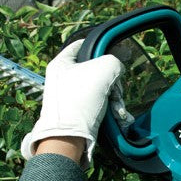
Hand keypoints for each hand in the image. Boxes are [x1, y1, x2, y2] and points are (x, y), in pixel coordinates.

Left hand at [21, 40, 123, 166]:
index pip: (82, 44)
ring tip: (118, 108)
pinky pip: (99, 103)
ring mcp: (72, 95)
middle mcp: (64, 78)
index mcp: (62, 63)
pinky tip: (118, 116)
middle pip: (97, 69)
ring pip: (101, 88)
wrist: (70, 136)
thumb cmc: (81, 99)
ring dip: (115, 97)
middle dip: (112, 80)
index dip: (100, 46)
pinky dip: (110, 108)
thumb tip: (116, 70)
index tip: (114, 52)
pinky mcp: (79, 111)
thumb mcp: (104, 70)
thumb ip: (114, 62)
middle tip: (116, 88)